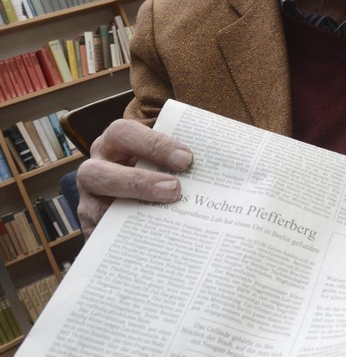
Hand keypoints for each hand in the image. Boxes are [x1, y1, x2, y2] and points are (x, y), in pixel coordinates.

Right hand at [76, 119, 192, 237]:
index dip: (153, 144)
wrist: (138, 194)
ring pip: (95, 209)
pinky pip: (103, 239)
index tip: (186, 159)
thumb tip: (225, 165)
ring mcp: (89, 202)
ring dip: (131, 216)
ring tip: (166, 219)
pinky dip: (128, 242)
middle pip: (98, 173)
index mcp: (115, 142)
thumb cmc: (161, 166)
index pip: (123, 133)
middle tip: (175, 190)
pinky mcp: (93, 230)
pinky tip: (157, 244)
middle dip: (138, 182)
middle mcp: (95, 169)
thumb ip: (184, 157)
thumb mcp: (166, 155)